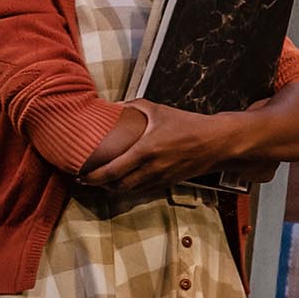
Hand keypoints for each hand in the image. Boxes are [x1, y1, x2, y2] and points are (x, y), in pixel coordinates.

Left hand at [75, 101, 226, 190]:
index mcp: (146, 150)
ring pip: (130, 191)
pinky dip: (131, 188)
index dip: (93, 176)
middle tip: (88, 179)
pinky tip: (126, 181)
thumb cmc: (190, 125)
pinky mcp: (168, 183)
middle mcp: (152, 168)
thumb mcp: (159, 110)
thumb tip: (113, 106)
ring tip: (104, 182)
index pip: (112, 170)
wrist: (217, 143)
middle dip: (100, 186)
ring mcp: (160, 178)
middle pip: (118, 186)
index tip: (81, 174)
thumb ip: (133, 106)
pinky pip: (143, 190)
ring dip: (115, 188)